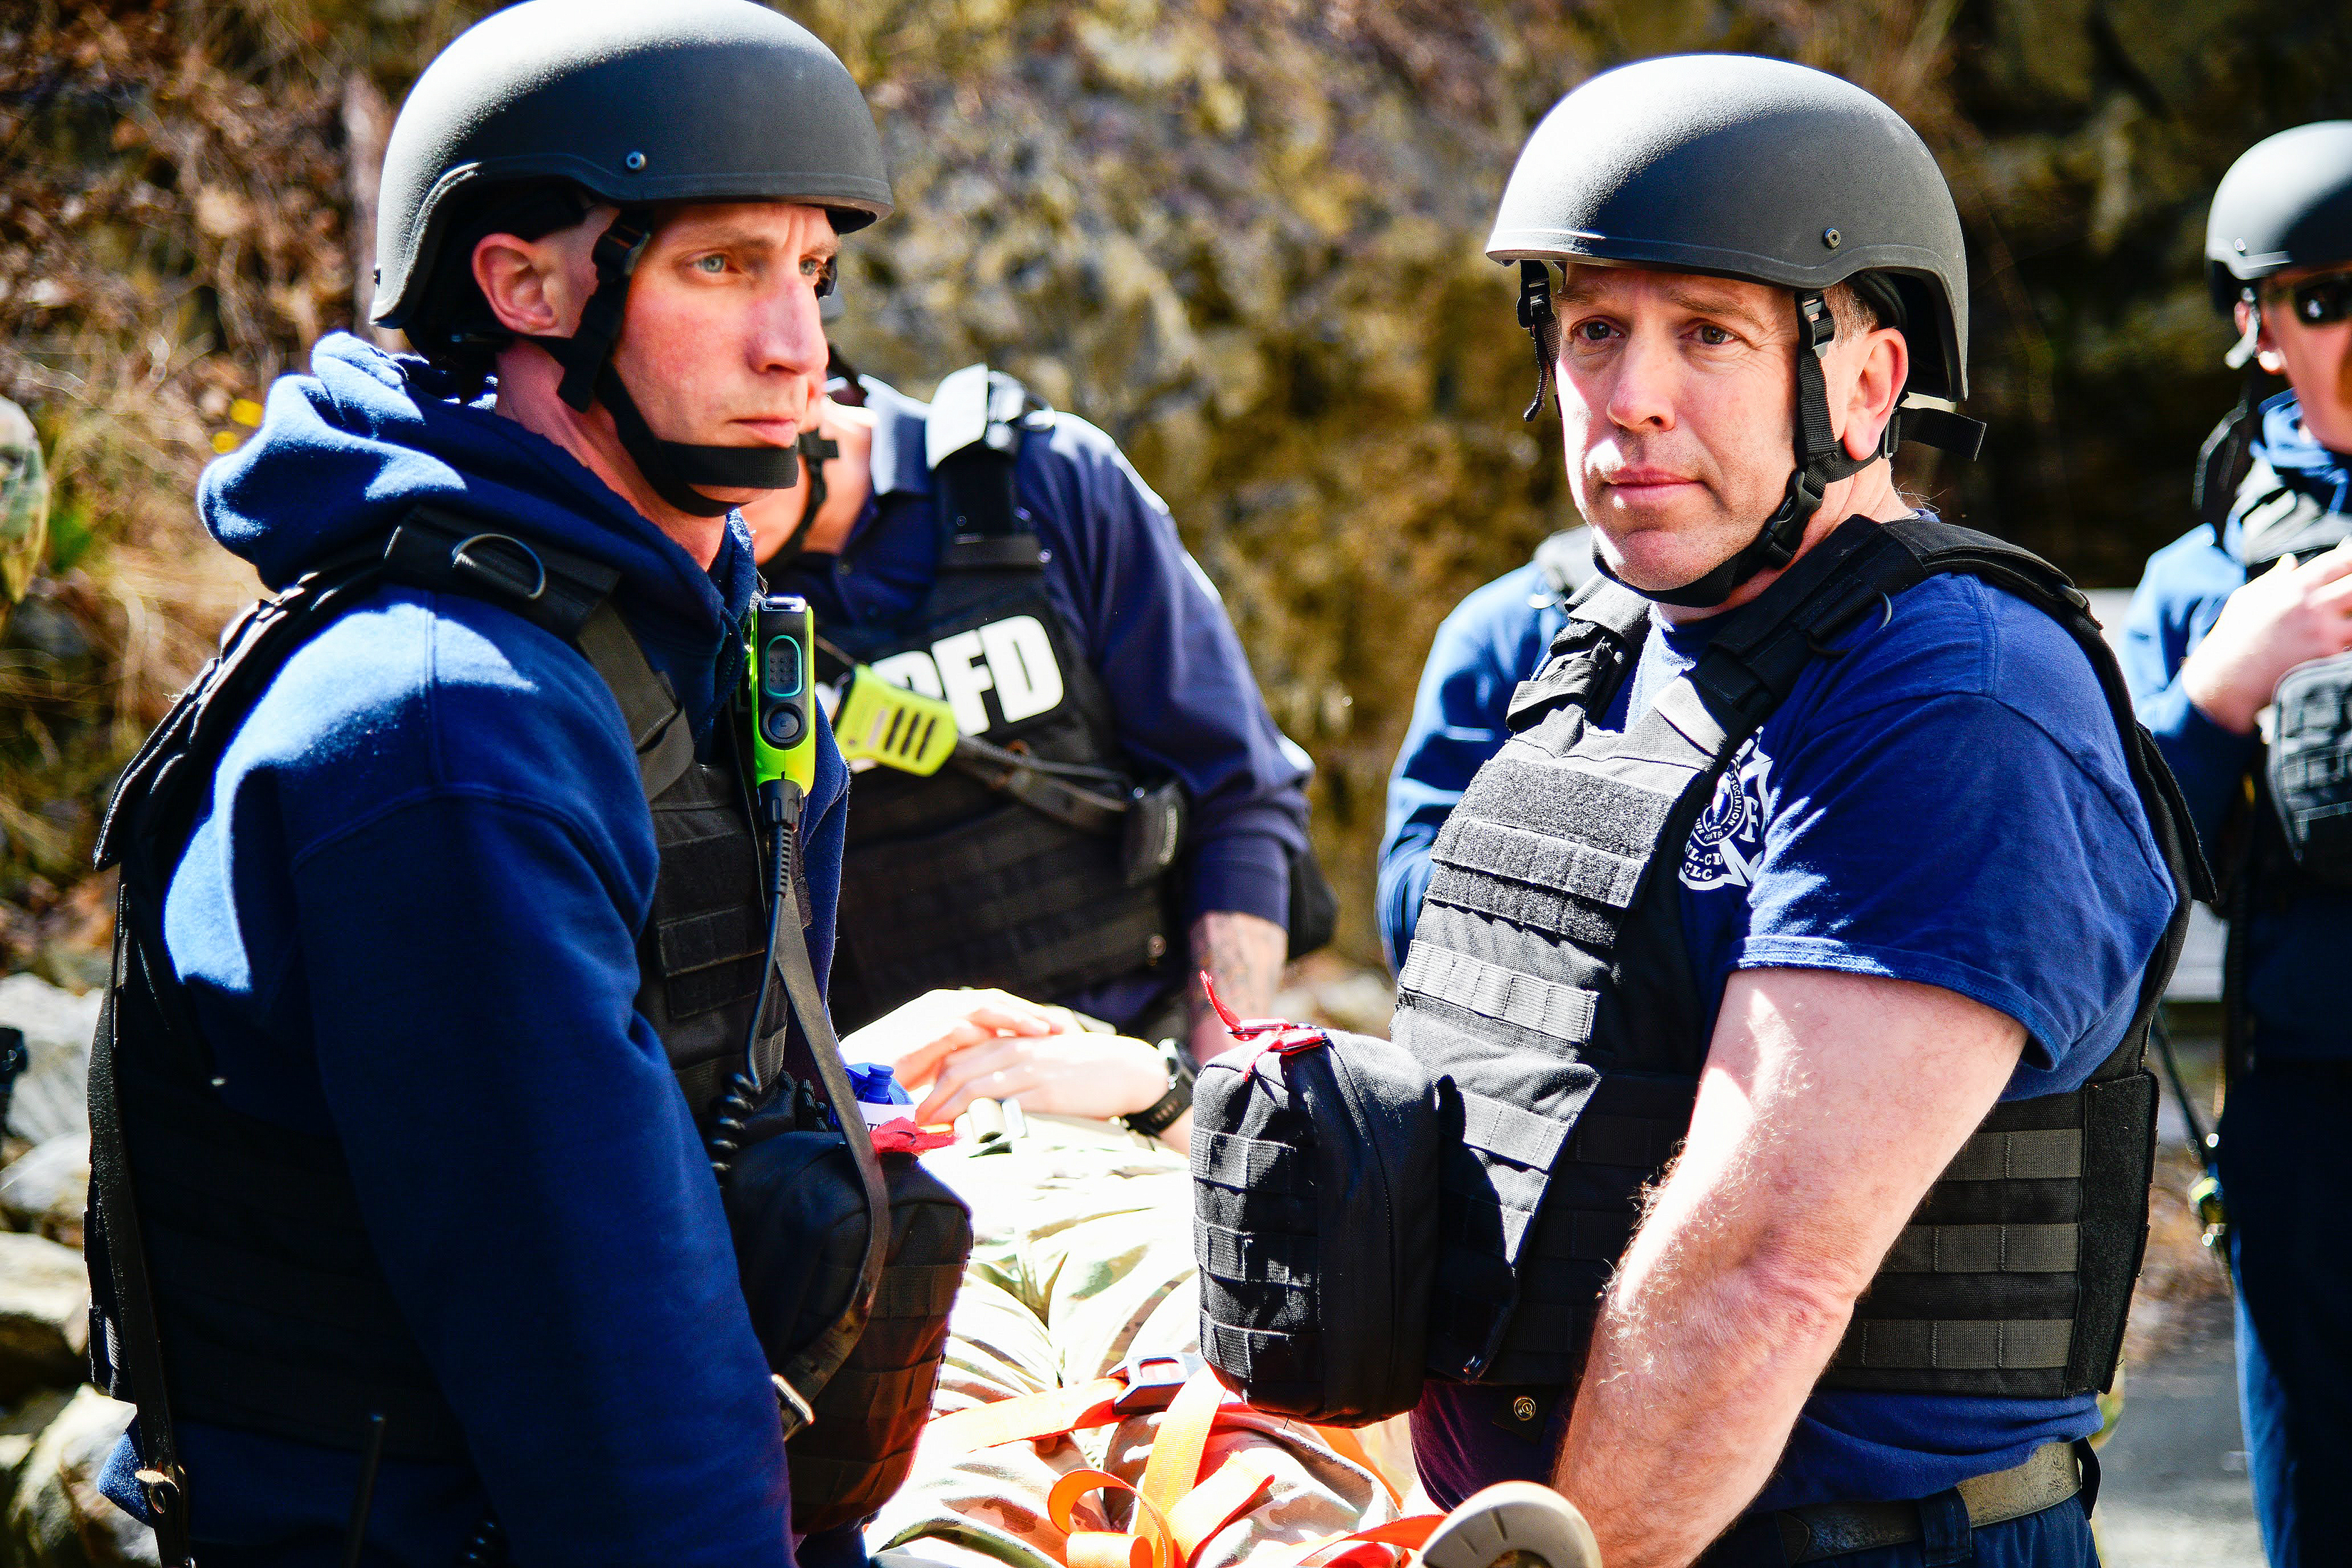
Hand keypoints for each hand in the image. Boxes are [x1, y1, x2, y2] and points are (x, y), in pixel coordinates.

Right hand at [839, 988, 1069, 1090]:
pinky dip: (1001, 1026)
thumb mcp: (937, 1078)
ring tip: (1052, 1030)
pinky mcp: (924, 1029)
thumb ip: (963, 1071)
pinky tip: (1025, 1038)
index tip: (1056, 1033)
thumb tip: (996, 1085)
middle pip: (996, 1003)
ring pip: (987, 1006)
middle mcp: (938, 1010)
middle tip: (1066, 1029)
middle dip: (1032, 1015)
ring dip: (1023, 1017)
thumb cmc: (890, 1090)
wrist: (849, 1092)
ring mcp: (930, 1016)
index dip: (1024, 1020)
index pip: (993, 1011)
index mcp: (943, 1018)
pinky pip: (970, 1022)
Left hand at [905, 1029, 1172, 1127]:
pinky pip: (1003, 1106)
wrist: (1129, 1069)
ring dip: (945, 1110)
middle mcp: (1017, 1052)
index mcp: (1015, 1041)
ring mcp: (1030, 1072)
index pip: (962, 1055)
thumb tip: (987, 1090)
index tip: (920, 1101)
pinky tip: (964, 1134)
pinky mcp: (1044, 1094)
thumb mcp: (1046, 1057)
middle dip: (931, 1096)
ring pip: (973, 1088)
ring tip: (929, 1130)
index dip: (936, 1079)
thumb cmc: (1086, 1068)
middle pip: (958, 1070)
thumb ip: (1016, 1066)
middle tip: (914, 1120)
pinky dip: (978, 1120)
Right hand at [2180, 539, 2351, 733]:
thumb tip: (2290, 561)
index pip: (2341, 562)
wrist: (2226, 677)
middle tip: (2347, 600)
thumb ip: (2274, 578)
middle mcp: (2313, 606)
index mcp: (2296, 587)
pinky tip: (2337, 643)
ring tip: (2340, 623)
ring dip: (2351, 619)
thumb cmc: (2233, 636)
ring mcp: (2324, 633)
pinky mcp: (2328, 658)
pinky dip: (2346, 642)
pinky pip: (2351, 644)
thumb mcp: (2247, 598)